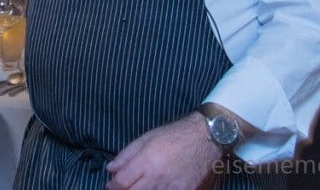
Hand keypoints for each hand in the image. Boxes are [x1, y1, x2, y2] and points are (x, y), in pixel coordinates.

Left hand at [105, 112, 219, 189]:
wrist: (208, 139)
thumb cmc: (175, 136)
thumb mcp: (147, 139)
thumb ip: (126, 155)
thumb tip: (111, 169)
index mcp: (148, 162)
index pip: (122, 183)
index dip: (113, 186)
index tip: (111, 185)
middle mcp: (160, 178)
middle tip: (124, 187)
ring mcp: (176, 189)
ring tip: (143, 185)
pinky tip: (159, 187)